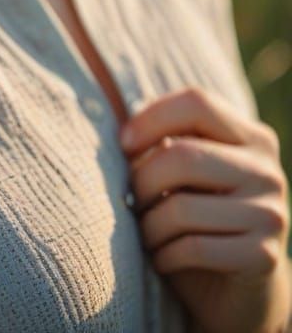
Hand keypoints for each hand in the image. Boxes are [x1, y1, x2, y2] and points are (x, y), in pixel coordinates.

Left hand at [120, 86, 290, 332]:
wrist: (240, 291)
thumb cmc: (200, 220)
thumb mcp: (187, 175)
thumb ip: (167, 145)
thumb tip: (125, 136)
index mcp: (252, 137)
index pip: (197, 102)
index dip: (152, 118)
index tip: (123, 144)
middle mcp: (267, 171)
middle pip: (183, 155)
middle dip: (142, 180)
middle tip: (131, 200)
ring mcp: (270, 214)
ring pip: (182, 208)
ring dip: (149, 225)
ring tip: (147, 233)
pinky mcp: (263, 256)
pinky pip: (194, 248)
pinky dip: (165, 256)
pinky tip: (163, 258)